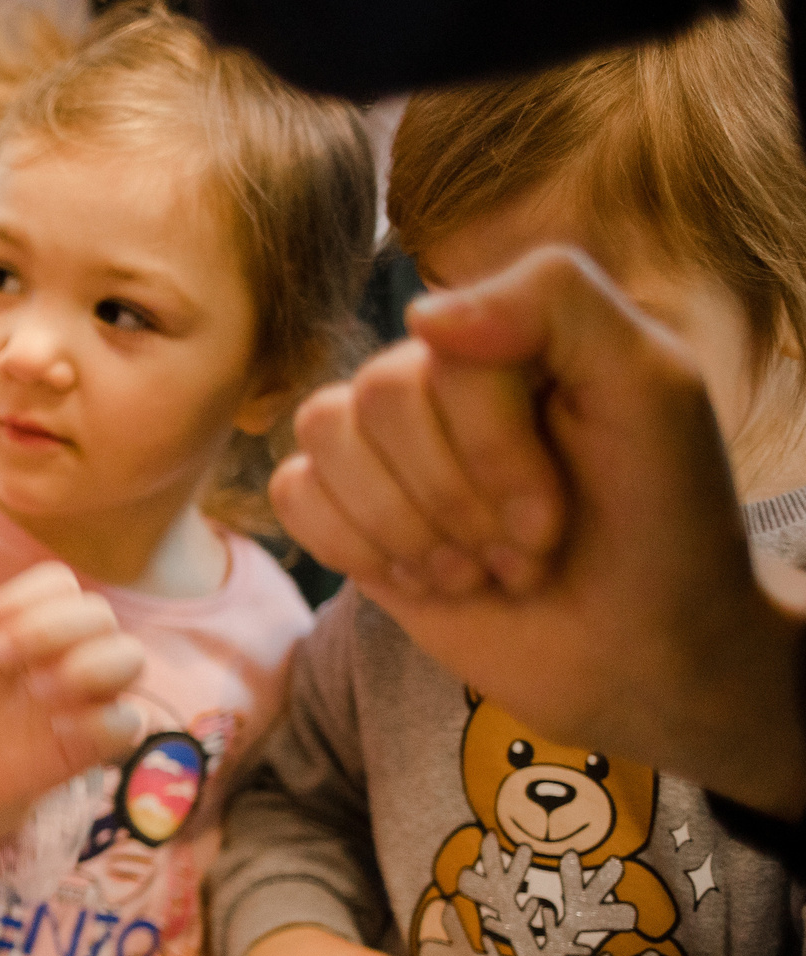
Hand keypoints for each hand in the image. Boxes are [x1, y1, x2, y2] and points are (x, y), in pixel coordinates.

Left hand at [0, 561, 144, 841]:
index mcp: (47, 615)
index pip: (60, 583)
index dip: (24, 597)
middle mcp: (83, 645)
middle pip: (98, 614)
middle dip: (48, 629)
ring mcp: (99, 690)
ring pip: (130, 656)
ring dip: (85, 666)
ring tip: (35, 688)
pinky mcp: (105, 737)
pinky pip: (128, 720)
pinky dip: (96, 721)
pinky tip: (57, 727)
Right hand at [273, 245, 805, 814]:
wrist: (635, 653)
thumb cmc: (660, 523)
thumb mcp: (651, 388)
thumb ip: (557, 302)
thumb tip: (421, 311)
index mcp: (512, 335)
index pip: (447, 352)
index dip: (493, 447)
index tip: (555, 520)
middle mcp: (441, 378)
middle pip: (381, 396)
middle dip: (451, 499)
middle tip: (517, 557)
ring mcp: (391, 448)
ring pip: (325, 434)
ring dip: (403, 527)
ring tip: (472, 573)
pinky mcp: (353, 514)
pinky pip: (295, 492)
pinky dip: (351, 545)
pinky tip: (418, 578)